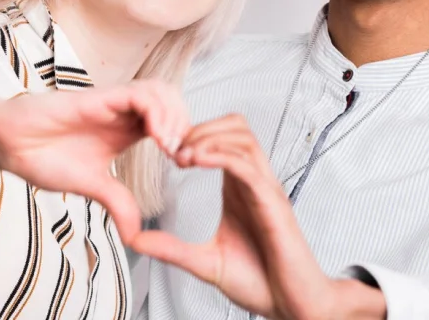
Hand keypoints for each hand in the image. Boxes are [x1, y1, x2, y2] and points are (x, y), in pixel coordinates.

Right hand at [0, 79, 187, 241]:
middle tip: (182, 154)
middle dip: (185, 123)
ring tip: (170, 146)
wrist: (9, 143)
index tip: (184, 164)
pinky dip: (156, 111)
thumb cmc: (45, 156)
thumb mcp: (91, 185)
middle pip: (172, 100)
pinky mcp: (98, 96)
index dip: (184, 137)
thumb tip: (135, 235)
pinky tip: (156, 136)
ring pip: (160, 91)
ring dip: (174, 116)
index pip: (170, 120)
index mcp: (128, 128)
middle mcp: (125, 111)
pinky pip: (138, 93)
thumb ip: (117, 202)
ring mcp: (113, 101)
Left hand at [130, 114, 373, 319]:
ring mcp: (265, 188)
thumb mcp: (206, 262)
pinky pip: (247, 166)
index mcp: (240, 186)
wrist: (293, 306)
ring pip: (243, 138)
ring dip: (209, 137)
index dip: (195, 134)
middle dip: (202, 128)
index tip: (167, 150)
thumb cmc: (260, 281)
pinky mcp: (272, 202)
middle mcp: (254, 180)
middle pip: (235, 126)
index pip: (224, 138)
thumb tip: (136, 241)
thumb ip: (172, 248)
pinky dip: (221, 156)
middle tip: (174, 148)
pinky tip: (198, 161)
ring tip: (183, 154)